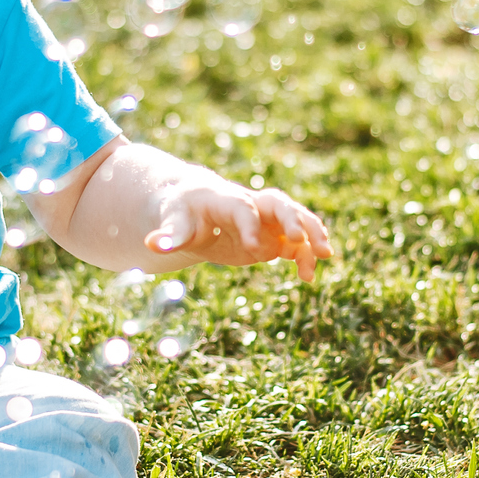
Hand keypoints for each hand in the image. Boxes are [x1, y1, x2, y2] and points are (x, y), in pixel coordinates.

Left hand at [144, 182, 333, 281]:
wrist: (194, 206)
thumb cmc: (181, 213)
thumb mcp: (173, 223)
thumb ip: (169, 234)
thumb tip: (153, 244)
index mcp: (224, 199)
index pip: (242, 206)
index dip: (249, 224)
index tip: (254, 248)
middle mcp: (251, 204)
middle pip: (278, 203)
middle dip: (292, 218)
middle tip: (301, 239)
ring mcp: (265, 219)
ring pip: (296, 218)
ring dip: (312, 233)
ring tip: (325, 256)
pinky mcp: (273, 235)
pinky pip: (296, 243)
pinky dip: (305, 256)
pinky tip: (308, 278)